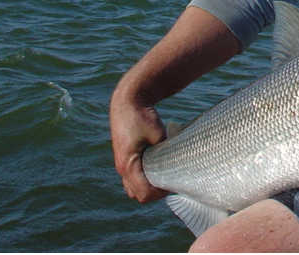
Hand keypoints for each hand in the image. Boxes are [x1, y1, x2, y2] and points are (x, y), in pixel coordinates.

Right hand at [110, 85, 169, 202]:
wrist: (128, 102)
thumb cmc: (141, 116)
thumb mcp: (157, 133)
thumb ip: (165, 151)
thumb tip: (176, 164)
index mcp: (127, 165)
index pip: (144, 193)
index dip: (160, 193)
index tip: (175, 183)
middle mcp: (122, 168)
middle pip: (137, 195)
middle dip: (155, 192)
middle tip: (172, 181)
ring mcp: (121, 165)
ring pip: (133, 189)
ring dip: (149, 187)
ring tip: (166, 177)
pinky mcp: (125, 159)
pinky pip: (133, 178)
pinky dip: (144, 179)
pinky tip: (158, 170)